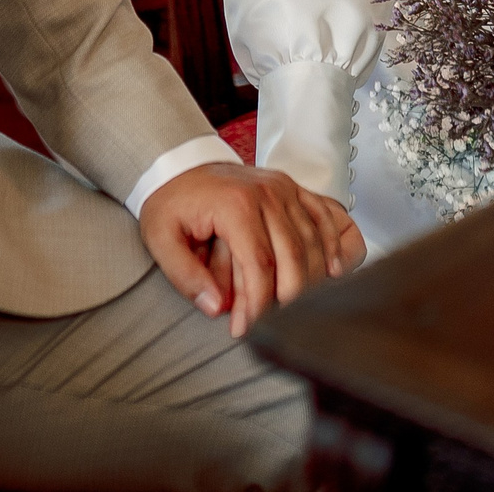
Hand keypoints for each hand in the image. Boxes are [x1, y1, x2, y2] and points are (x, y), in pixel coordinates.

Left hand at [140, 162, 364, 339]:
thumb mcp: (161, 239)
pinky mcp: (292, 189)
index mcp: (235, 204)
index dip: (258, 304)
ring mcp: (284, 189)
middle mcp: (266, 193)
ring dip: (309, 279)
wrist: (181, 165)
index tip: (246, 328)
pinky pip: (322, 217)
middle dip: (287, 299)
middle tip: (272, 324)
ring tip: (293, 307)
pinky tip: (332, 271)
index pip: (260, 264)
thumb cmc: (173, 201)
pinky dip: (332, 245)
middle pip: (294, 256)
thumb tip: (215, 308)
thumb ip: (185, 276)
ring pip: (312, 241)